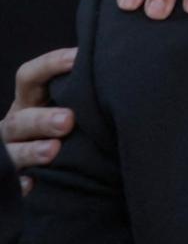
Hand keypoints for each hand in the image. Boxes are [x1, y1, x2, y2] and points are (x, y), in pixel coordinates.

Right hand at [3, 48, 75, 192]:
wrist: (63, 159)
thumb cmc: (73, 121)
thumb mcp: (71, 102)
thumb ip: (82, 88)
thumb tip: (119, 65)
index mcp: (29, 100)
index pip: (29, 77)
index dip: (49, 65)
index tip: (77, 58)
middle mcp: (17, 124)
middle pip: (20, 118)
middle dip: (41, 119)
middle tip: (68, 120)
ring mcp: (12, 151)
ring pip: (11, 150)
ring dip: (31, 151)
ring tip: (53, 150)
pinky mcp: (15, 178)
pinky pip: (11, 182)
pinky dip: (21, 183)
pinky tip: (32, 184)